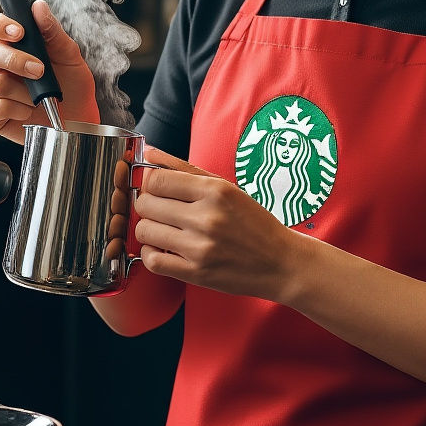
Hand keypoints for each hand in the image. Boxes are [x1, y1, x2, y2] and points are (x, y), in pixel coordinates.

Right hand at [0, 0, 98, 143]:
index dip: (0, 25)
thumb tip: (38, 6)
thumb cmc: (72, 87)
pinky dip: (15, 110)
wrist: (77, 122)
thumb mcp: (70, 57)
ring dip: (22, 92)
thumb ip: (53, 32)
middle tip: (40, 70)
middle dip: (16, 61)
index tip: (20, 32)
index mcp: (12, 46)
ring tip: (38, 98)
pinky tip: (27, 112)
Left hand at [133, 147, 301, 301]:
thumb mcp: (226, 187)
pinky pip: (152, 260)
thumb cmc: (254, 222)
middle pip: (146, 204)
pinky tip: (165, 247)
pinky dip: (151, 252)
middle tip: (160, 209)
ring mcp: (200, 247)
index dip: (149, 183)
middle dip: (147, 204)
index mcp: (215, 191)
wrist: (280, 262)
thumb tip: (149, 152)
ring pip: (145, 230)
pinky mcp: (196, 273)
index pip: (156, 180)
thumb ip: (184, 168)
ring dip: (148, 228)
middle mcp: (206, 217)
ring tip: (164, 228)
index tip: (155, 188)